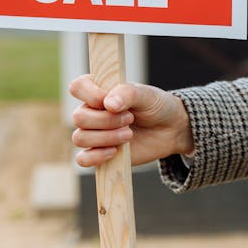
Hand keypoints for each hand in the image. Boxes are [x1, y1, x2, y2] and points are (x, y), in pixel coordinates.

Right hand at [69, 75, 193, 166]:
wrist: (170, 129)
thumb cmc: (156, 106)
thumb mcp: (147, 95)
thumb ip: (128, 94)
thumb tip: (108, 104)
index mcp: (99, 90)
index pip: (77, 87)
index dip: (91, 95)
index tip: (111, 101)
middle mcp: (92, 111)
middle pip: (78, 117)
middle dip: (106, 120)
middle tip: (130, 118)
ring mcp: (94, 133)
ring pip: (80, 138)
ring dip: (106, 137)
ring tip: (129, 134)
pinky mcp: (99, 153)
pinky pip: (82, 159)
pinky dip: (96, 157)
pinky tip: (114, 152)